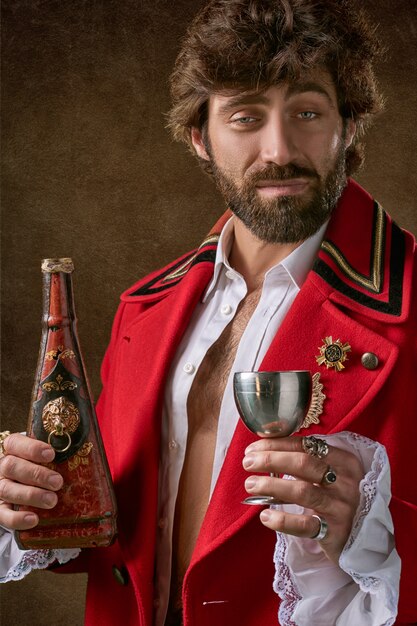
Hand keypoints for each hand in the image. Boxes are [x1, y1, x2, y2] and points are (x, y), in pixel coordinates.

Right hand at [0, 433, 62, 530]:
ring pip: (7, 489)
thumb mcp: (46, 456)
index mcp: (12, 450)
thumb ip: (59, 451)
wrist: (26, 484)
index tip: (51, 454)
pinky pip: (3, 515)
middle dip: (36, 474)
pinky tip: (34, 519)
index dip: (32, 448)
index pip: (15, 443)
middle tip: (58, 482)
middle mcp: (2, 468)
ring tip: (52, 501)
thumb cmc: (41, 466)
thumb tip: (86, 448)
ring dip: (31, 495)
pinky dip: (17, 519)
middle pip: (11, 466)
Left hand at [242, 436, 363, 562]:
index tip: (253, 449)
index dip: (276, 445)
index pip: (306, 445)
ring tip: (250, 485)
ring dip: (272, 485)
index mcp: (345, 461)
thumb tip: (266, 451)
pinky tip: (264, 516)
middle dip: (271, 460)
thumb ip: (308, 462)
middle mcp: (347, 481)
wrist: (366, 540)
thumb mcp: (333, 475)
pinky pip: (305, 525)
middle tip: (247, 463)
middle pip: (303, 463)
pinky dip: (282, 520)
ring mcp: (342, 507)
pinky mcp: (336, 532)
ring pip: (302, 491)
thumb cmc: (340, 499)